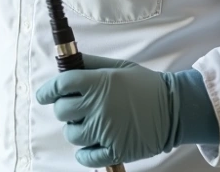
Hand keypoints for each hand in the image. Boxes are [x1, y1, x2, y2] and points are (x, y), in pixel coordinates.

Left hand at [35, 55, 177, 167]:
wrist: (174, 108)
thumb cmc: (145, 85)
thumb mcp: (117, 67)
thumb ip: (90, 64)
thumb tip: (66, 62)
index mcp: (97, 83)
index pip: (60, 86)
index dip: (47, 91)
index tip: (44, 95)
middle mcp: (98, 107)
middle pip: (62, 111)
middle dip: (64, 109)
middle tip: (75, 108)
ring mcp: (106, 131)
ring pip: (72, 134)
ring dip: (76, 129)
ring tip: (90, 124)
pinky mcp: (116, 151)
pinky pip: (86, 157)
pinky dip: (84, 153)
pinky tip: (92, 144)